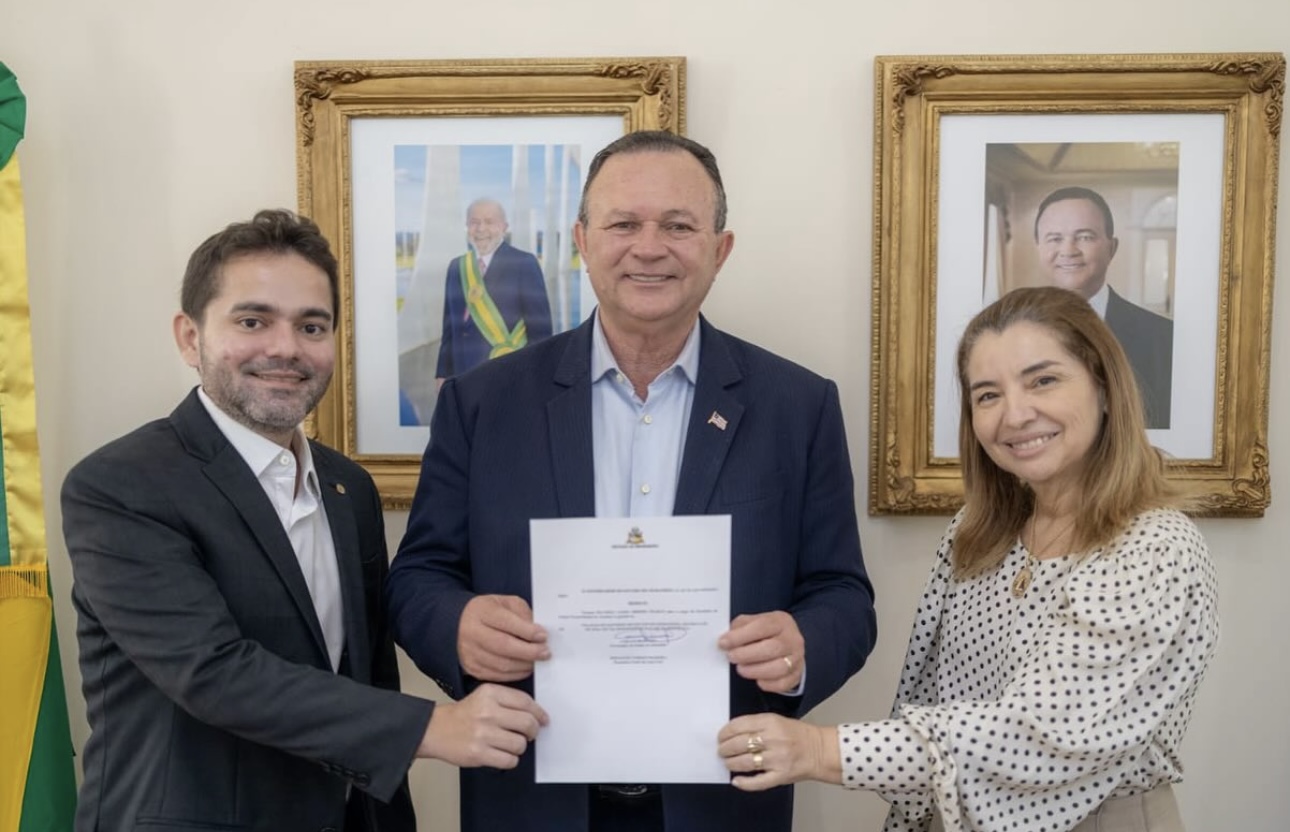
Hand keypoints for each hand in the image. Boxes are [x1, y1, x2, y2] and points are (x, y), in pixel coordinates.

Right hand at [417, 683, 548, 768]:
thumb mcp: (484, 696)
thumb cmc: (464, 714)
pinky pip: (509, 761)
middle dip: (533, 731)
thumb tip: (537, 714)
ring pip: (520, 744)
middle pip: (527, 723)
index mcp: (490, 694)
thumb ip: (508, 701)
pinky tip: (502, 754)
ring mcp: (483, 734)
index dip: (539, 713)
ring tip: (510, 744)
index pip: (526, 702)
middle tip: (530, 734)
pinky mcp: (479, 754)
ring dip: (519, 747)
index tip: (543, 719)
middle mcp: (487, 712)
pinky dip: (510, 760)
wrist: (435, 729)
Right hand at [458, 594, 549, 681]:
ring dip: (524, 665)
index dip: (527, 631)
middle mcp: (472, 632)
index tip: (544, 636)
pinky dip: (515, 674)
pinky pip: (497, 675)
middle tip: (546, 653)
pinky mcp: (472, 668)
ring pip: (502, 664)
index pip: (506, 622)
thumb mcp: (506, 603)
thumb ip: (522, 614)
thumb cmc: (489, 612)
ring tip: (538, 661)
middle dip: (529, 651)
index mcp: (481, 612)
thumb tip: (539, 633)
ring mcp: (470, 652)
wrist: (460, 625)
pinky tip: (525, 668)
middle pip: (503, 646)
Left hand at [717, 611, 804, 693]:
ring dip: (755, 670)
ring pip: (779, 668)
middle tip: (731, 657)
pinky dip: (768, 684)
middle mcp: (792, 639)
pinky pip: (782, 683)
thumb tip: (726, 639)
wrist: (789, 643)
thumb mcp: (755, 621)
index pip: (761, 627)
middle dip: (746, 655)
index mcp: (781, 621)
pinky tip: (757, 679)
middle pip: (771, 648)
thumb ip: (740, 627)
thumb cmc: (767, 632)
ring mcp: (797, 658)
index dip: (740, 636)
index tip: (724, 643)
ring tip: (741, 669)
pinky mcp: (796, 675)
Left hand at [717, 713, 840, 789]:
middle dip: (725, 749)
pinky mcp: (781, 776)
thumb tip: (732, 733)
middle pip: (738, 744)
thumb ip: (756, 724)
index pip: (739, 726)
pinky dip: (744, 783)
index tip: (720, 737)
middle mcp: (773, 739)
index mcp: (770, 722)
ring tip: (728, 763)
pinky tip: (736, 781)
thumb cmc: (798, 734)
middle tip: (721, 751)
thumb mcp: (777, 720)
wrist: (821, 750)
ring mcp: (777, 759)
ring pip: (745, 762)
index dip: (725, 732)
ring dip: (731, 763)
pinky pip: (758, 782)